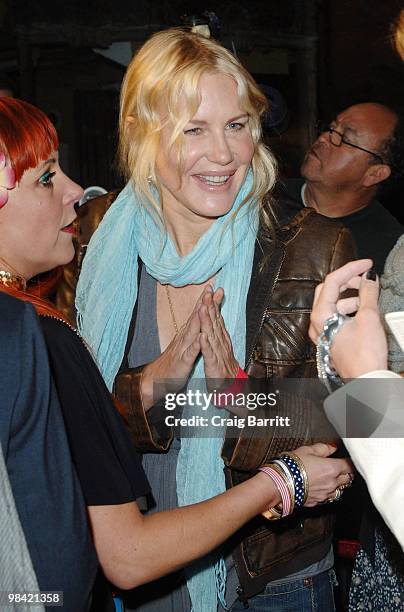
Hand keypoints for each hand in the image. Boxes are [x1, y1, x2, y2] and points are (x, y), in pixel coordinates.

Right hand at [141, 286, 211, 408]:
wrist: (157, 377)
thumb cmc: (175, 360)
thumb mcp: (186, 343)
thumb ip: (193, 330)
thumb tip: (199, 318)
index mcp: (188, 333)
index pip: (197, 314)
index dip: (205, 300)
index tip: (213, 287)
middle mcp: (185, 337)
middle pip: (195, 317)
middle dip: (203, 303)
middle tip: (210, 289)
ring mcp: (183, 348)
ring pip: (192, 331)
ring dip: (198, 318)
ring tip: (205, 306)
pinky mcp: (183, 361)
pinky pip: (190, 352)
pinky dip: (196, 345)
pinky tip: (201, 338)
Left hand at [198, 286, 238, 386]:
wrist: (230, 387)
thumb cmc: (223, 367)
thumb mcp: (220, 346)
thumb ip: (218, 332)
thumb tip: (217, 318)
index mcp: (221, 338)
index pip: (216, 317)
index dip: (212, 302)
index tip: (209, 288)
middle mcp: (221, 342)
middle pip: (215, 321)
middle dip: (211, 305)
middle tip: (208, 290)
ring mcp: (218, 353)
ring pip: (212, 334)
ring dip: (207, 321)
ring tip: (203, 307)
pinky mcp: (214, 364)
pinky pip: (209, 354)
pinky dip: (206, 345)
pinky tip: (202, 336)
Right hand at [293, 443, 353, 506]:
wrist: (280, 483)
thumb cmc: (292, 466)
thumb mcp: (307, 450)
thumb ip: (323, 448)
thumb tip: (332, 446)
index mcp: (332, 468)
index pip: (349, 465)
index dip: (349, 461)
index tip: (346, 459)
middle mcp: (332, 483)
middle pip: (348, 479)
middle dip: (345, 473)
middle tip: (339, 468)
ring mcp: (325, 494)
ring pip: (339, 490)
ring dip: (337, 484)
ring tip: (328, 478)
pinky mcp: (317, 502)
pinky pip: (327, 497)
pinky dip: (326, 492)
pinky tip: (318, 486)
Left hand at [309, 259, 387, 377]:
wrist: (366, 382)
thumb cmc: (364, 355)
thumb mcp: (369, 318)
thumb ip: (368, 294)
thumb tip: (369, 278)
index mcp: (320, 315)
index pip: (331, 281)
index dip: (351, 269)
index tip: (368, 264)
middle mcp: (316, 323)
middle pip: (328, 291)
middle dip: (348, 282)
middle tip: (366, 278)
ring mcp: (322, 333)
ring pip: (333, 305)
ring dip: (351, 297)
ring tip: (370, 297)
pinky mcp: (330, 340)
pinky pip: (336, 317)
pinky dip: (350, 310)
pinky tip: (364, 311)